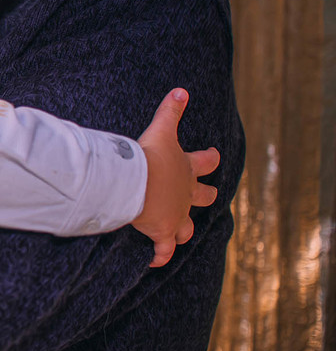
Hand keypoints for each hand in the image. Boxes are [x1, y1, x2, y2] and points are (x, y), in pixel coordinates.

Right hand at [133, 89, 220, 266]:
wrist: (137, 183)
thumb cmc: (148, 157)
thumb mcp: (161, 130)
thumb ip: (170, 111)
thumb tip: (181, 89)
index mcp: (186, 169)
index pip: (205, 161)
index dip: (209, 158)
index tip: (213, 156)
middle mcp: (186, 194)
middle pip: (204, 197)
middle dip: (204, 196)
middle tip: (206, 196)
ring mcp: (176, 216)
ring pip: (187, 228)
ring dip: (183, 231)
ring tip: (178, 235)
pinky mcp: (163, 232)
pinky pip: (164, 249)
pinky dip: (161, 255)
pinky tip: (156, 261)